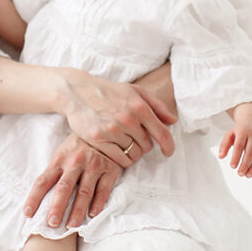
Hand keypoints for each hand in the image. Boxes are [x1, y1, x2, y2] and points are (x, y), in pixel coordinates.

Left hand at [24, 133, 123, 228]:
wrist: (104, 127)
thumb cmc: (79, 144)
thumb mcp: (63, 152)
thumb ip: (54, 171)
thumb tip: (41, 195)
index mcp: (59, 159)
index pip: (43, 181)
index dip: (34, 198)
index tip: (28, 214)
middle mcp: (75, 163)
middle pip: (63, 188)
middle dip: (57, 207)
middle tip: (51, 224)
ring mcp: (93, 166)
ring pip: (84, 192)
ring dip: (78, 210)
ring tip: (71, 225)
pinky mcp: (110, 169)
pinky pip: (103, 189)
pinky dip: (98, 203)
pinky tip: (93, 214)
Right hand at [58, 69, 177, 158]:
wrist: (78, 92)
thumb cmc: (109, 92)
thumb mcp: (135, 91)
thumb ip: (157, 106)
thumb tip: (173, 121)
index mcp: (139, 106)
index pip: (162, 133)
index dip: (168, 146)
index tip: (168, 152)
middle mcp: (127, 119)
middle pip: (147, 146)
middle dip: (144, 146)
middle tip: (136, 140)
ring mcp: (112, 130)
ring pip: (133, 154)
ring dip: (133, 153)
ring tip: (126, 145)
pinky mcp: (98, 139)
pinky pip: (119, 159)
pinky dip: (122, 159)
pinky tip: (118, 152)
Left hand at [219, 104, 251, 177]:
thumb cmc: (240, 130)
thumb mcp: (230, 134)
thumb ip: (224, 145)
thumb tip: (221, 157)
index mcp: (243, 132)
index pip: (239, 146)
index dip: (236, 157)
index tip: (232, 166)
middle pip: (250, 152)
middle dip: (245, 164)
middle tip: (240, 174)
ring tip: (248, 175)